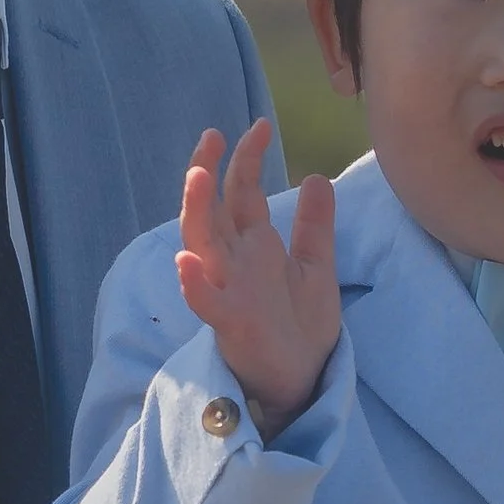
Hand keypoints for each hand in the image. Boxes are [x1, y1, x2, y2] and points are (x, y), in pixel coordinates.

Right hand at [176, 120, 340, 436]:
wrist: (304, 378)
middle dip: (208, 172)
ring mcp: (228, 290)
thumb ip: (313, 226)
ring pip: (201, 245)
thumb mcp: (316, 267)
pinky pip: (205, 302)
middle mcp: (235, 263)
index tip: (259, 125)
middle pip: (213, 210)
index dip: (246, 159)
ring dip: (195, 212)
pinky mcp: (230, 322)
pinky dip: (194, 284)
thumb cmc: (302, 326)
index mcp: (254, 247)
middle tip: (213, 135)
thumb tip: (316, 177)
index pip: (242, 193)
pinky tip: (186, 262)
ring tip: (196, 177)